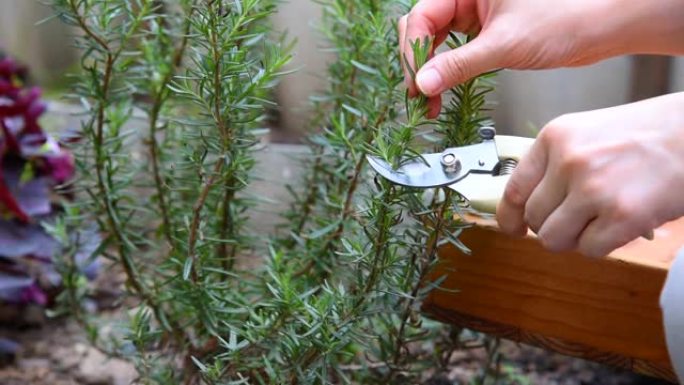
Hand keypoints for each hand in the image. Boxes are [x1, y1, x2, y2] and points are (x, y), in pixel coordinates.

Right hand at [399, 0, 683, 116]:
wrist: (601, 26)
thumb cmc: (564, 17)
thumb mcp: (503, 44)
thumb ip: (458, 65)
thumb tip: (424, 82)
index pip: (422, 18)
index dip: (415, 52)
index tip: (416, 82)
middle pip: (424, 29)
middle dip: (419, 63)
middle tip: (419, 94)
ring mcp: (476, 13)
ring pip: (438, 42)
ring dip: (432, 71)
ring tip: (430, 101)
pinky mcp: (487, 31)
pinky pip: (456, 50)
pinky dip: (449, 71)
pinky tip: (446, 89)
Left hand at [496, 92, 683, 256]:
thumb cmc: (646, 134)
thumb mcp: (587, 133)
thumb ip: (554, 165)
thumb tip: (526, 210)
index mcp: (554, 138)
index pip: (513, 190)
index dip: (510, 217)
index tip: (513, 228)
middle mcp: (568, 162)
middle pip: (534, 220)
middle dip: (554, 226)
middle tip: (581, 218)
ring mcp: (593, 189)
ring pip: (553, 240)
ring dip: (574, 239)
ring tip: (599, 222)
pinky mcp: (621, 216)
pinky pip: (588, 251)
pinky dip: (602, 246)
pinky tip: (620, 225)